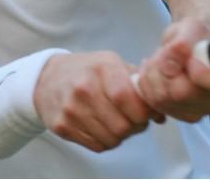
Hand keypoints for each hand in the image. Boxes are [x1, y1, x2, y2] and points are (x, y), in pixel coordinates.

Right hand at [33, 51, 162, 152]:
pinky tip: (104, 127)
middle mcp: (84, 89)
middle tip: (135, 120)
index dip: (142, 112)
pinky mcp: (62, 127)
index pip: (127, 97)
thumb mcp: (112, 64)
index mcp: (102, 68)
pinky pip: (97, 146)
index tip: (146, 113)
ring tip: (120, 122)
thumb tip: (161, 114)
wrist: (47, 79)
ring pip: (111, 139)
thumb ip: (138, 84)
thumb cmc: (88, 70)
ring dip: (122, 135)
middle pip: (122, 124)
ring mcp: (71, 110)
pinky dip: (106, 141)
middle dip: (136, 127)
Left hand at [134, 17, 209, 121]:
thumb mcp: (191, 27)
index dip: (203, 74)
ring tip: (160, 59)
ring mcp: (201, 110)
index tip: (191, 60)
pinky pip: (154, 106)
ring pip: (164, 99)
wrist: (188, 47)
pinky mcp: (181, 116)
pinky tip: (156, 74)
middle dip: (165, 69)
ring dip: (152, 75)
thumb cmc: (196, 37)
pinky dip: (148, 87)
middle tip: (166, 52)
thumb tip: (174, 56)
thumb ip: (184, 40)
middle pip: (184, 94)